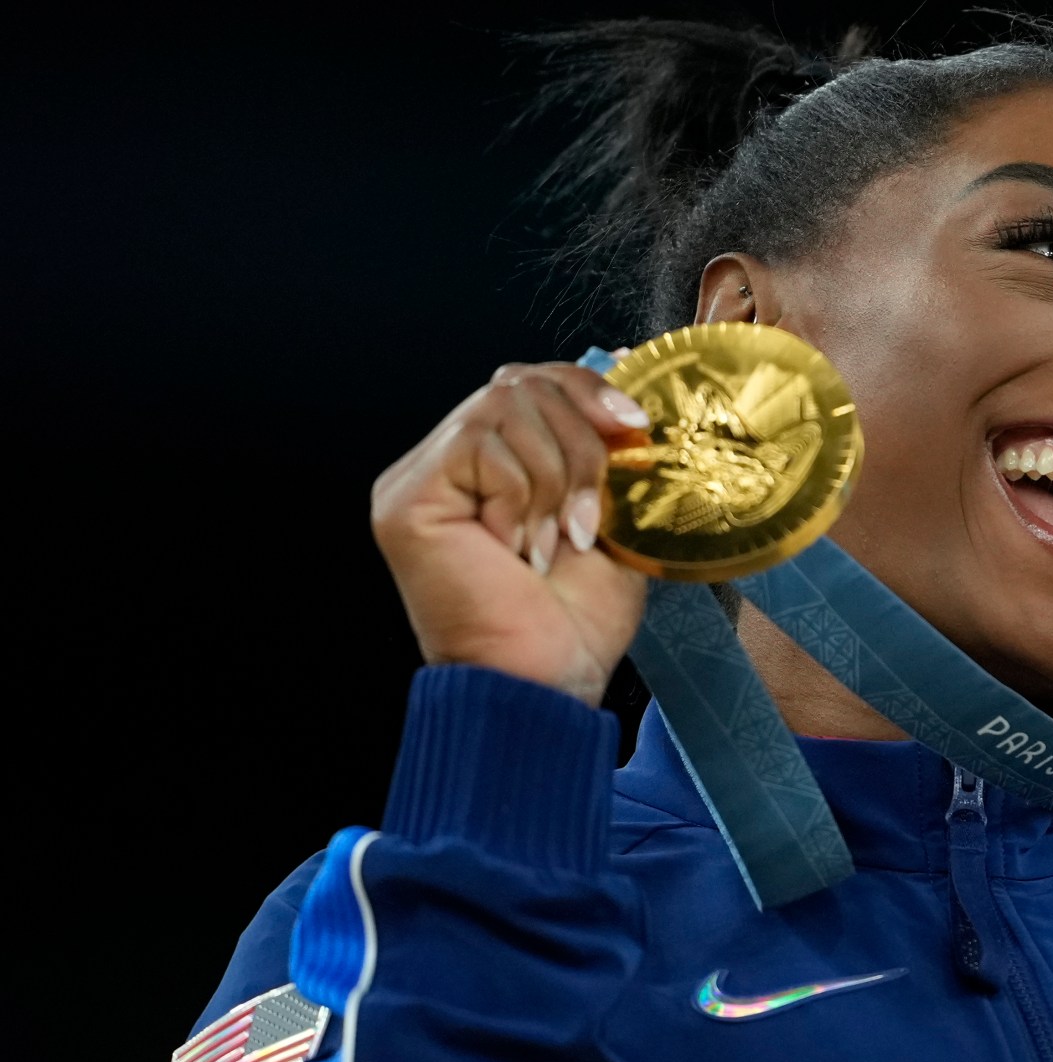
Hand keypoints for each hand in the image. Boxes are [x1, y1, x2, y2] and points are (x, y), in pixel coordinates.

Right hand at [372, 360, 653, 705]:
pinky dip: (520, 496)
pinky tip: (517, 549)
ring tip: (555, 542)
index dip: (589, 389)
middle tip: (590, 515)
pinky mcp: (406, 495)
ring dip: (555, 477)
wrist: (547, 680)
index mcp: (495, 464)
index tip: (636, 427)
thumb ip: (607, 454)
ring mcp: (421, 476)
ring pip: (505, 407)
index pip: (534, 381)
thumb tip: (632, 386)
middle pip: (521, 382)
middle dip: (581, 439)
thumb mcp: (609, 517)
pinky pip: (480, 444)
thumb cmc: (574, 619)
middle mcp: (449, 462)